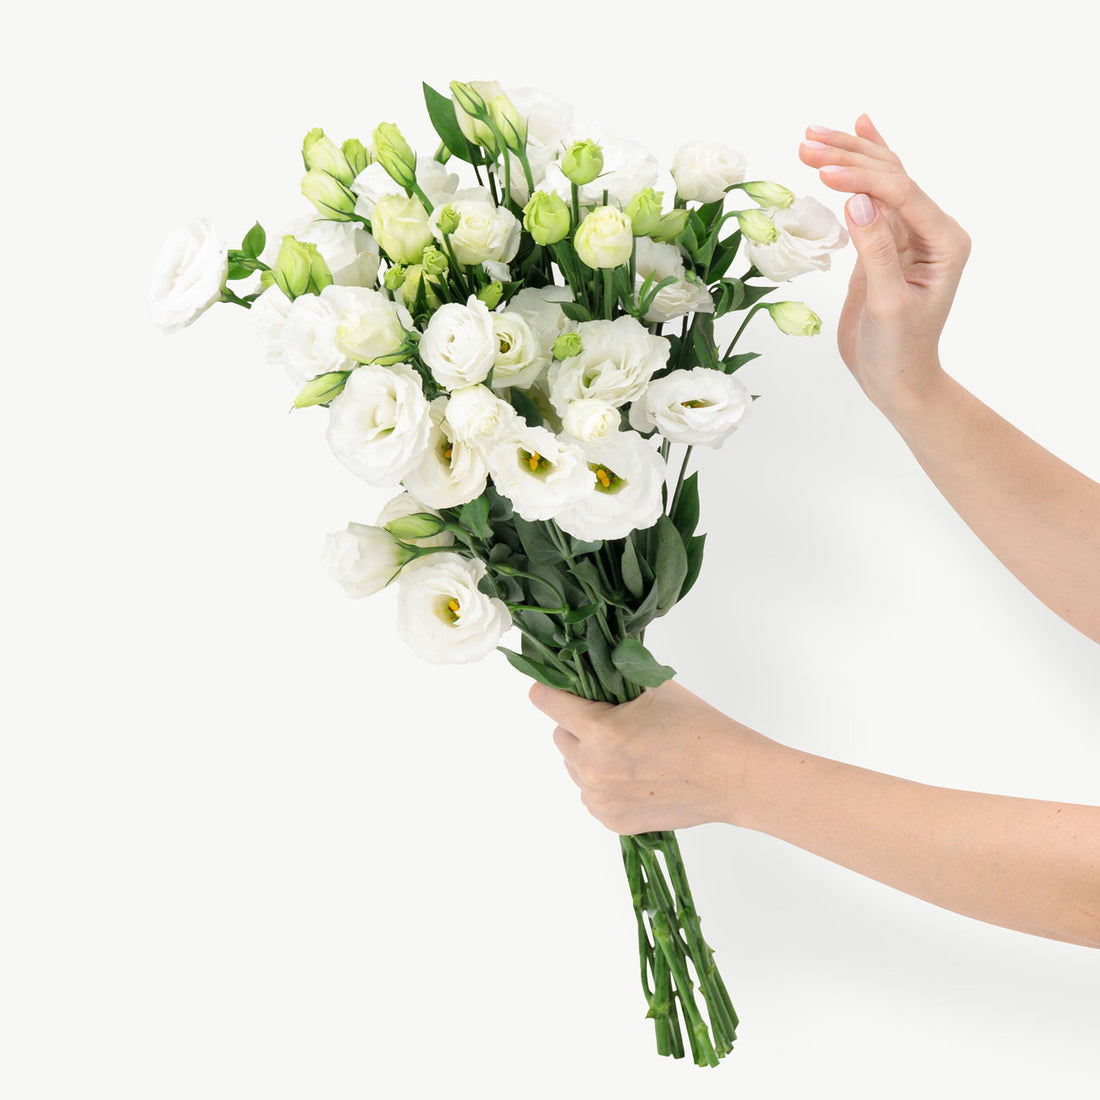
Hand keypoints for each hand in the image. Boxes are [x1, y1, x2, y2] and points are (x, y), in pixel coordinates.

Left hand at [529, 679, 774, 834]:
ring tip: (628, 749)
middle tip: (611, 720)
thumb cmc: (698, 727)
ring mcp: (601, 799)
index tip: (547, 686)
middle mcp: (593, 768)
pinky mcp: (613, 821)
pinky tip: (634, 774)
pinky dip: (603, 783)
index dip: (548, 690)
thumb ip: (614, 678)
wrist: (732, 777)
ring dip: (589, 755)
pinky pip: (591, 795)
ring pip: (574, 767)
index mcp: (599, 730)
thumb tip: (586, 667)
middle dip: (577, 725)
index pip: (547, 702)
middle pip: (560, 736)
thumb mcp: (653, 687)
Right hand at [798, 116, 971, 416]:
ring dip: (847, 156)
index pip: (902, 194)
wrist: (895, 379)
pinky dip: (859, 170)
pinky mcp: (885, 243)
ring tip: (811, 136)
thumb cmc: (898, 350)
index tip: (823, 171)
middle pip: (892, 176)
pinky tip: (856, 135)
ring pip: (880, 181)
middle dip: (849, 157)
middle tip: (806, 142)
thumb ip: (877, 251)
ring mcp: (908, 234)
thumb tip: (858, 200)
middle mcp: (931, 230)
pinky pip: (873, 198)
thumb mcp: (887, 305)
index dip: (863, 177)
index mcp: (944, 242)